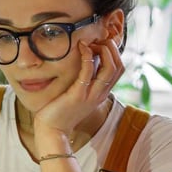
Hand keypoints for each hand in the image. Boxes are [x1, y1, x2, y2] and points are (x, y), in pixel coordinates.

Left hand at [33, 29, 123, 147]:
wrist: (52, 130)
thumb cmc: (60, 111)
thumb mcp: (77, 95)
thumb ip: (84, 82)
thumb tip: (84, 63)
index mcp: (101, 93)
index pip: (119, 69)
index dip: (114, 53)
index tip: (100, 44)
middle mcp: (100, 94)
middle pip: (119, 66)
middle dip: (111, 48)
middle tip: (97, 40)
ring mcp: (91, 95)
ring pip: (110, 68)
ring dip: (103, 50)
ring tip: (91, 42)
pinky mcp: (78, 94)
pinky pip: (88, 71)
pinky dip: (88, 56)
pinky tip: (82, 47)